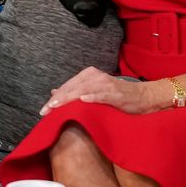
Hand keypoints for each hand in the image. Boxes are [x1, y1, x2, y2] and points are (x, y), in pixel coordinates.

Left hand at [38, 67, 165, 115]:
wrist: (142, 97)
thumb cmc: (116, 97)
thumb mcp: (92, 92)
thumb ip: (74, 91)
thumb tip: (53, 92)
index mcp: (88, 75)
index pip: (66, 86)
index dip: (54, 98)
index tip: (43, 111)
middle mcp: (94, 76)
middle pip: (71, 88)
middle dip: (57, 100)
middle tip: (45, 111)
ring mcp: (105, 83)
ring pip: (83, 90)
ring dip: (69, 98)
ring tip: (57, 106)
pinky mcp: (115, 92)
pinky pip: (102, 94)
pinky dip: (92, 97)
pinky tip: (83, 101)